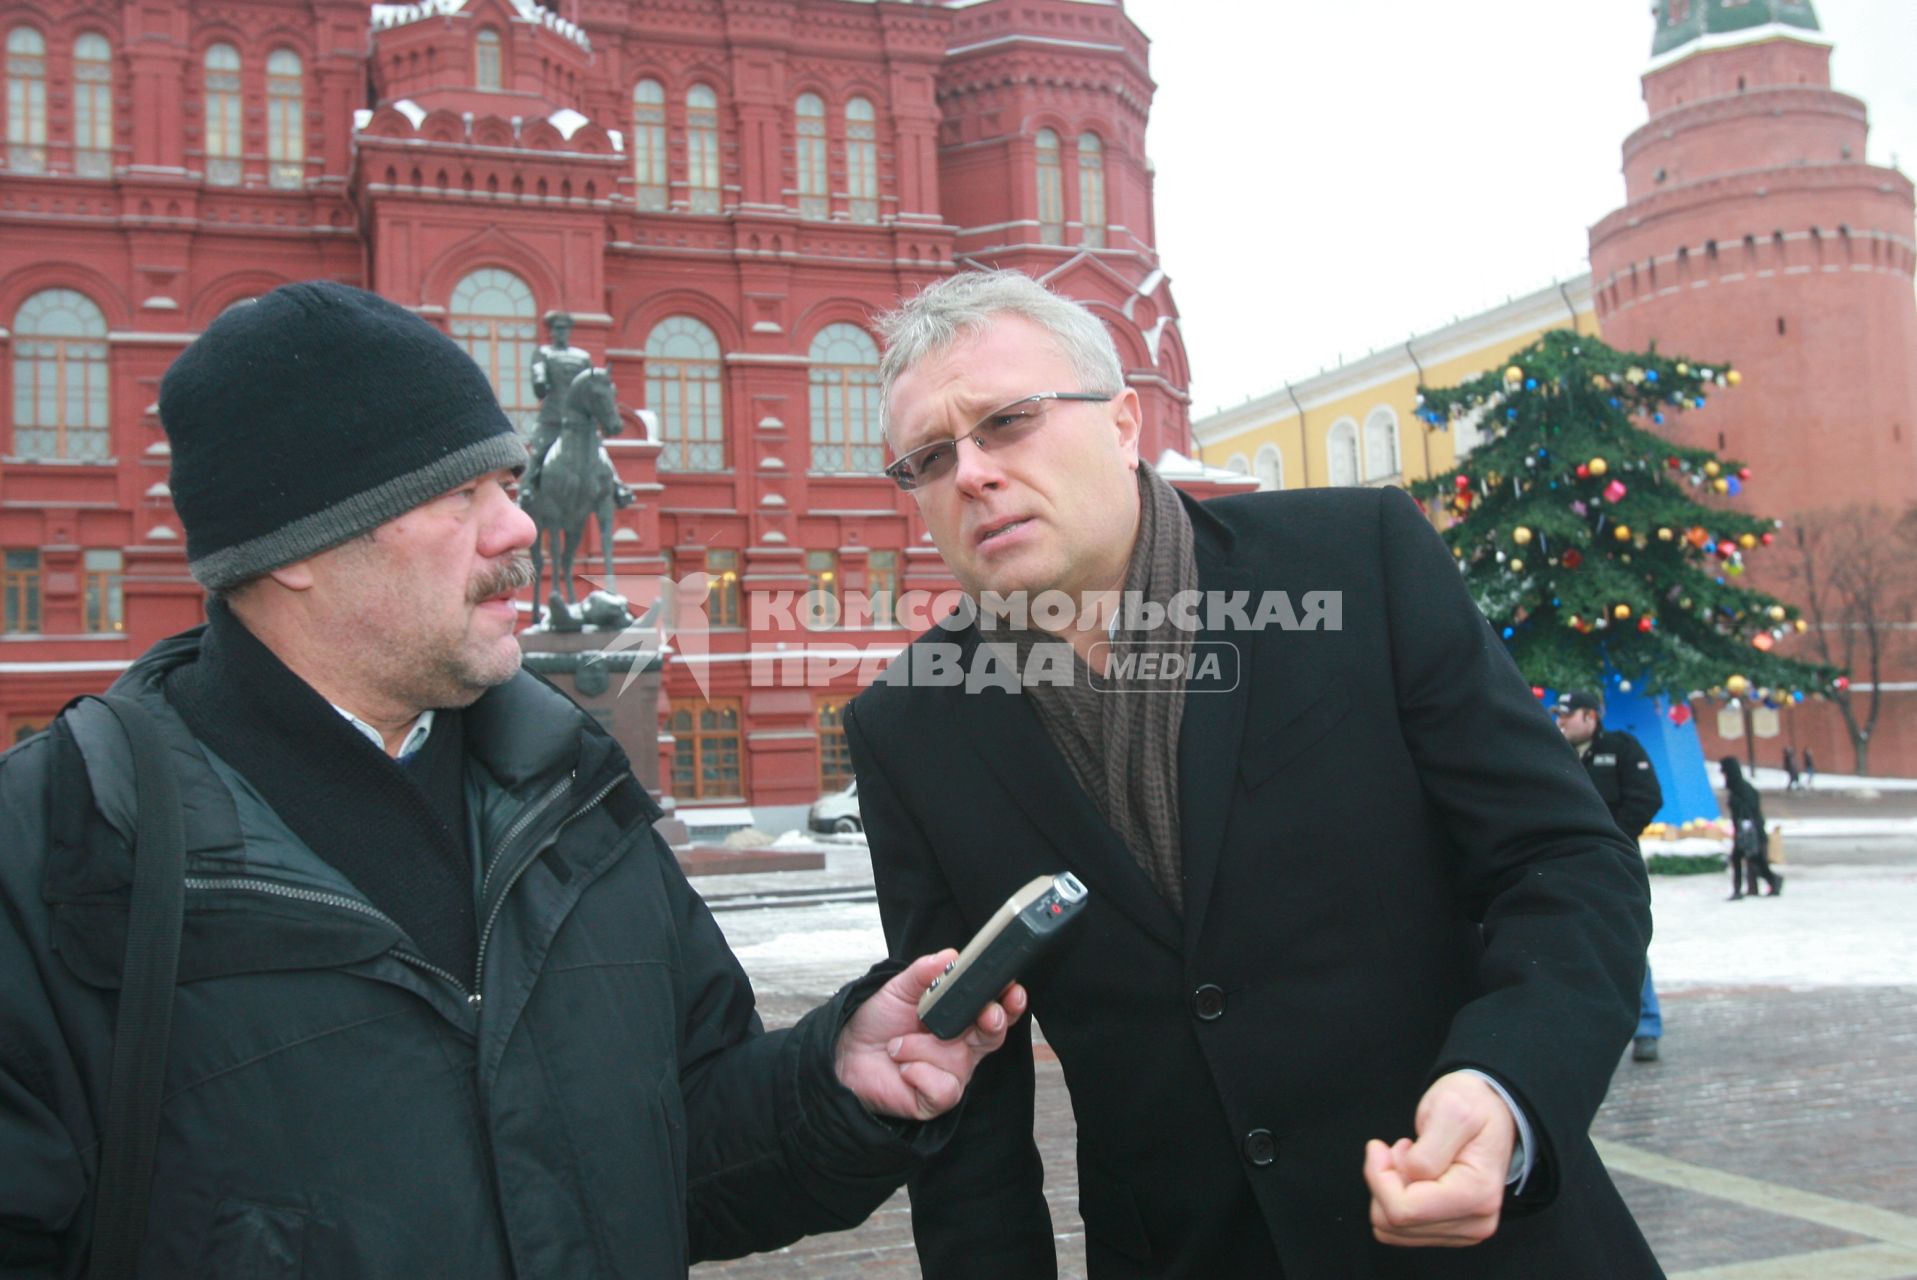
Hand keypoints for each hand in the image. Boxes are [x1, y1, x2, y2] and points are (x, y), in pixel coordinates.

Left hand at [834, 950, 1026, 1121]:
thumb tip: (950, 956)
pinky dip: (918, 1072)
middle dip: (993, 1022)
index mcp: (959, 1017)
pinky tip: (903, 1067)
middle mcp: (961, 1046)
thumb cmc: (875, 1023)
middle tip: (987, 1013)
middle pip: (993, 1035)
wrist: (844, 1053)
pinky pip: (943, 1087)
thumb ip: (924, 972)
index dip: (1008, 1000)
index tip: (1013, 989)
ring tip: (898, 1045)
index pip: (994, 1008)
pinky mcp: (936, 1099)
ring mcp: (951, 1074)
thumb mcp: (898, 989)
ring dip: (924, 1048)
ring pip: (959, 1060)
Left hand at [1363, 1070, 1515, 1247]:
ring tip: (1411, 1158)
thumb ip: (1427, 1151)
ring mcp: (1465, 1230)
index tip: (1379, 1146)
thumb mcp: (1451, 1110)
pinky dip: (1395, 1200)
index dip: (1378, 1176)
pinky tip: (1413, 1175)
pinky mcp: (1452, 1231)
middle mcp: (1476, 1222)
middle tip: (1402, 1149)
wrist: (1492, 1111)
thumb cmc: (1472, 1105)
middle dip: (1384, 1182)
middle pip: (1394, 1223)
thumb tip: (1408, 1178)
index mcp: (1477, 1194)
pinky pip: (1401, 1230)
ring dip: (1390, 1191)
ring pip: (1393, 1230)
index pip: (1403, 1210)